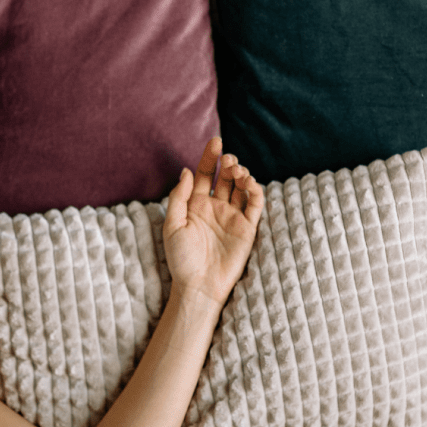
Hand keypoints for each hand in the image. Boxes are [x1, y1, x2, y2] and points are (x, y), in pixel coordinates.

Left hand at [163, 137, 263, 305]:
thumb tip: (186, 171)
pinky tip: (248, 183)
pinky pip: (255, 204)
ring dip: (241, 174)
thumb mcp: (172, 225)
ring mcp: (232, 217)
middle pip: (225, 177)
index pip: (205, 174)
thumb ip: (178, 197)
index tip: (215, 141)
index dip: (210, 157)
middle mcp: (215, 207)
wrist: (198, 285)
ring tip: (237, 171)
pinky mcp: (247, 228)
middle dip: (229, 163)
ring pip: (241, 187)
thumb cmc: (181, 259)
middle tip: (229, 159)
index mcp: (196, 205)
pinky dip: (255, 190)